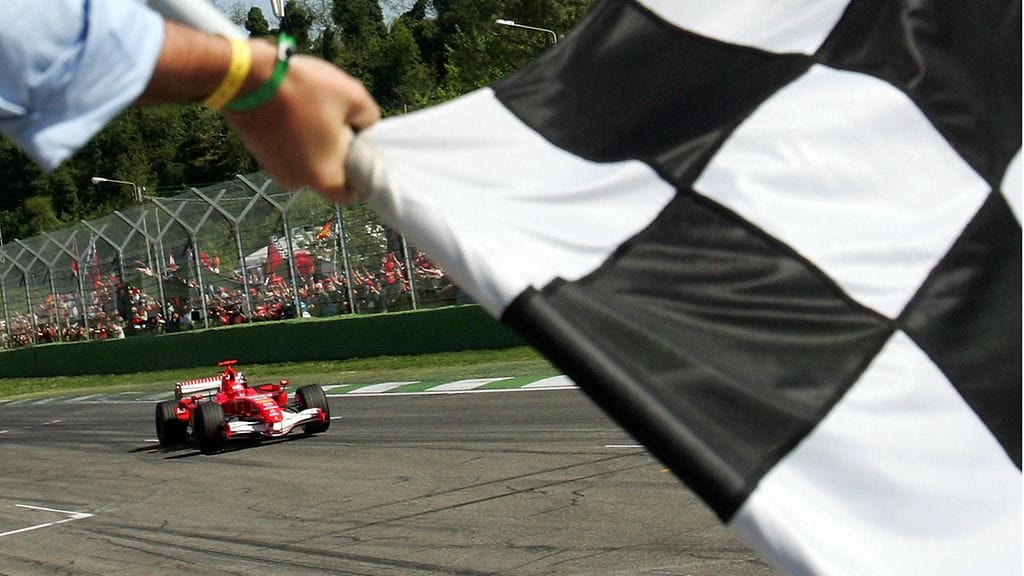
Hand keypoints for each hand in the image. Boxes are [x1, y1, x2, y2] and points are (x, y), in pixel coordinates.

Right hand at [223, 46, 379, 203]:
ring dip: (311, 142)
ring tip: (310, 112)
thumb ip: (369, 118)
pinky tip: (292, 110)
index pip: (347, 194)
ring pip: (303, 160)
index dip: (356, 176)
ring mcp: (272, 168)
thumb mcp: (354, 96)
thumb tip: (364, 126)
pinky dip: (291, 135)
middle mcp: (295, 181)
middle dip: (333, 153)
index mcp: (322, 178)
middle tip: (335, 123)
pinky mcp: (257, 152)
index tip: (356, 151)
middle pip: (324, 174)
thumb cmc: (305, 89)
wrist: (246, 75)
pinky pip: (284, 149)